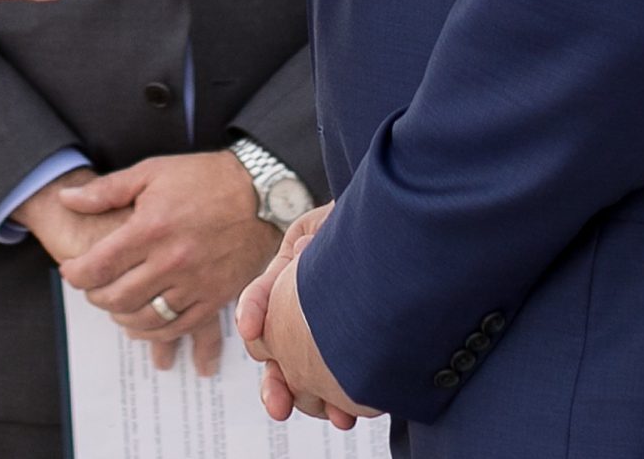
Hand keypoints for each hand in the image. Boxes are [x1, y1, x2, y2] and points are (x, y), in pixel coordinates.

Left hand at [41, 151, 271, 370]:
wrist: (260, 193)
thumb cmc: (202, 178)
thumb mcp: (151, 173)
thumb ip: (105, 191)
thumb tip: (66, 198)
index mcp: (151, 227)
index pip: (99, 265)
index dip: (76, 274)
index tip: (70, 272)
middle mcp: (170, 260)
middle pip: (116, 298)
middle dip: (95, 296)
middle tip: (91, 287)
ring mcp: (194, 284)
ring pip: (143, 319)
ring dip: (120, 317)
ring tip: (114, 304)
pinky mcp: (214, 299)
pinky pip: (176, 327)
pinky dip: (153, 331)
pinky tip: (143, 321)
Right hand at [237, 206, 361, 427]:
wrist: (391, 245)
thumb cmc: (352, 230)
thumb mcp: (324, 226)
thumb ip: (307, 243)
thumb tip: (300, 251)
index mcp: (287, 282)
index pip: (259, 300)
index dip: (252, 311)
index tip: (252, 327)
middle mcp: (298, 317)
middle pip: (276, 358)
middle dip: (274, 385)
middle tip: (278, 405)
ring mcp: (321, 342)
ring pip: (302, 381)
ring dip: (304, 401)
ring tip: (322, 416)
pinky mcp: (349, 361)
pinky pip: (336, 391)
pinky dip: (337, 405)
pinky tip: (345, 416)